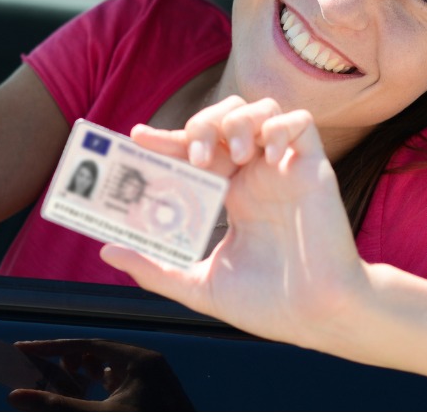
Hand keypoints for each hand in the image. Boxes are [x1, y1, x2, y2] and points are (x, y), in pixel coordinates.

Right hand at [7, 339, 191, 410]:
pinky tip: (87, 394)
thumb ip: (56, 405)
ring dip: (85, 373)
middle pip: (99, 352)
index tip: (24, 349)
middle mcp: (150, 364)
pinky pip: (123, 382)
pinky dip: (101, 386)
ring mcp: (155, 380)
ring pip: (111, 368)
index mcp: (140, 361)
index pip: (87, 344)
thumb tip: (15, 396)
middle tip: (43, 368)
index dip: (53, 348)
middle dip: (68, 360)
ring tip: (64, 380)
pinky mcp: (156, 395)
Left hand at [106, 100, 369, 349]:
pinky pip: (300, 122)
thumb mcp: (200, 285)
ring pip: (261, 109)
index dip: (166, 138)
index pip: (194, 150)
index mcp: (231, 194)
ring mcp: (284, 168)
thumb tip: (107, 252)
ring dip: (238, 121)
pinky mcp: (313, 167)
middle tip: (193, 155)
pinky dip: (280, 126)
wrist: (319, 317)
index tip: (137, 138)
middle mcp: (255, 175)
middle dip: (202, 124)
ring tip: (231, 154)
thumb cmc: (268, 305)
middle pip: (224, 118)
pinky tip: (268, 156)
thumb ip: (155, 268)